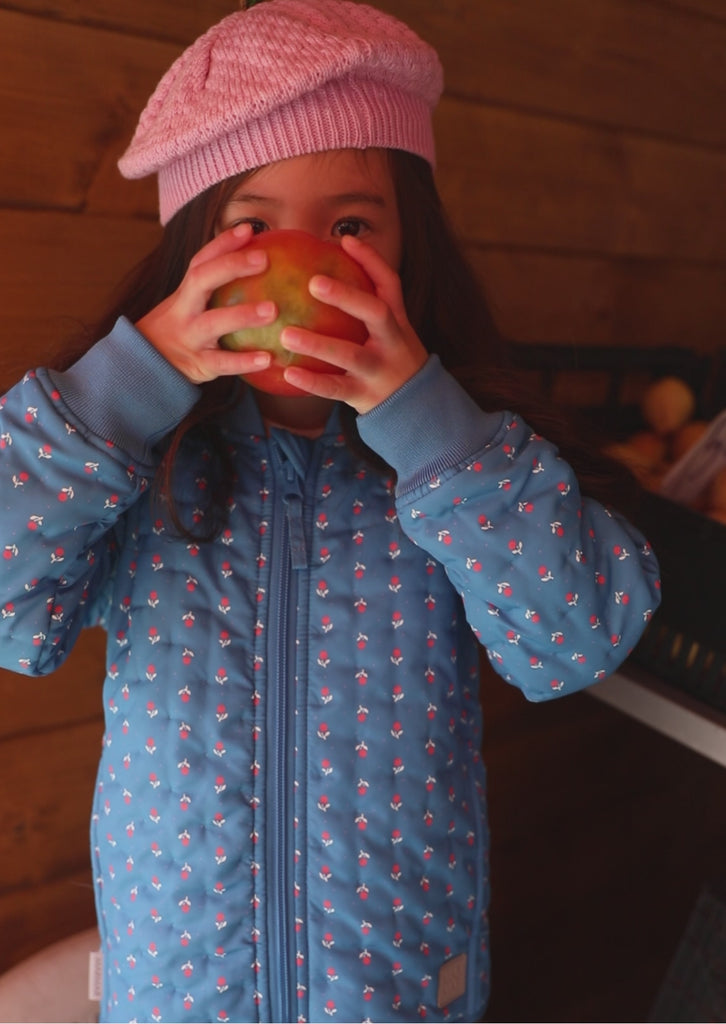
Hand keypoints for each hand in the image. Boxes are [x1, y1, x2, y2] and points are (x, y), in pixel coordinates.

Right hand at [135, 223, 275, 384]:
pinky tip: (268, 358)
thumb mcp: (190, 306)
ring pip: (213, 323)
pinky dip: (244, 362)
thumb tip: (261, 264)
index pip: (201, 260)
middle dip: (230, 266)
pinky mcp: (198, 365)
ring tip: (272, 310)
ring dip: (242, 314)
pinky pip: (222, 363)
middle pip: (201, 280)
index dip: (222, 243)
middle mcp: (184, 310)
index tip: (249, 229)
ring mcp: (190, 337)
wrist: (147, 368)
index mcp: (185, 293)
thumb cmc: (182, 331)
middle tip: (264, 259)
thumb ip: (215, 289)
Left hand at [279, 235, 427, 413]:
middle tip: (313, 282)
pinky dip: (313, 382)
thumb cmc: (391, 362)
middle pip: (376, 313)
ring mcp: (379, 371)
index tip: (345, 240)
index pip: (390, 285)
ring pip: (350, 355)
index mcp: (398, 323)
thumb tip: (322, 273)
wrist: (415, 409)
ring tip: (287, 334)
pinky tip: (288, 373)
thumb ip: (366, 308)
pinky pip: (336, 389)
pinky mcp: (365, 396)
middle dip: (347, 296)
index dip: (371, 261)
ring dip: (318, 344)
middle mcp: (392, 343)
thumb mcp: (390, 334)